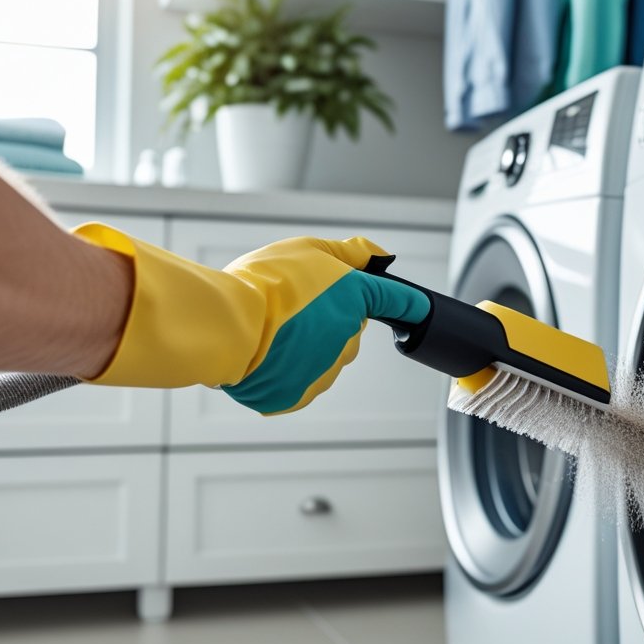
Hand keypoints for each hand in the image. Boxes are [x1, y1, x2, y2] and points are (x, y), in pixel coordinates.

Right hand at [220, 236, 429, 412]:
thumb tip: (378, 255)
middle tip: (288, 307)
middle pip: (345, 328)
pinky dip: (283, 368)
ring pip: (321, 355)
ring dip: (302, 344)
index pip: (395, 300)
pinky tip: (262, 352)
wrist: (226, 326)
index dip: (407, 303)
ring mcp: (326, 370)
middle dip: (325, 317)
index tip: (417, 307)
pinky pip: (298, 379)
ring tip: (266, 329)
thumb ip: (347, 253)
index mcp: (354, 298)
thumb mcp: (306, 249)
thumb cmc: (262, 284)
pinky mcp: (301, 394)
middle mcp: (348, 338)